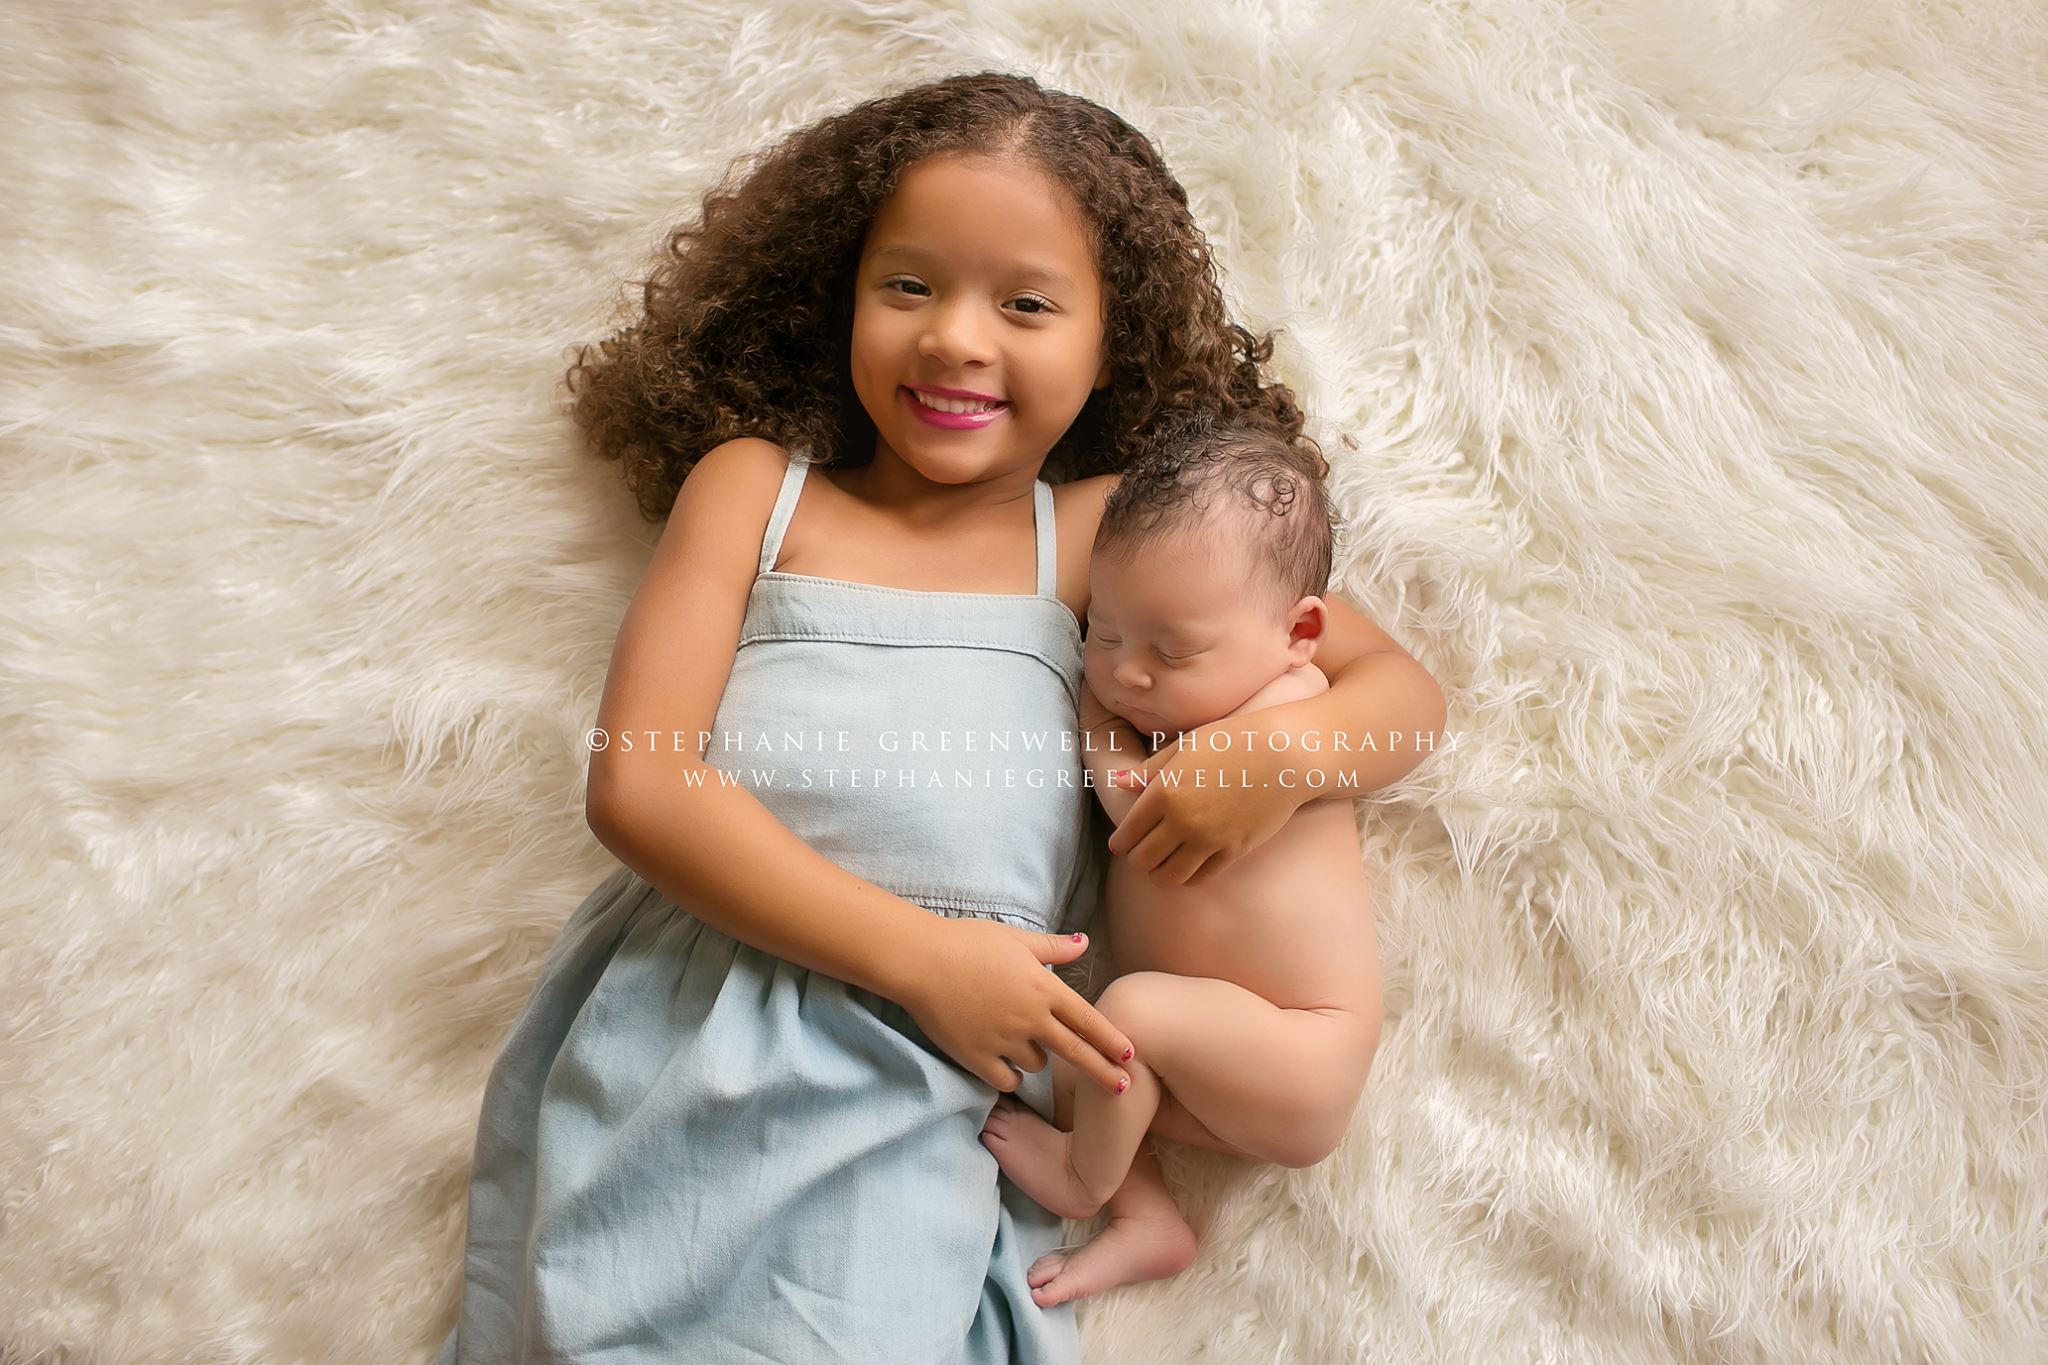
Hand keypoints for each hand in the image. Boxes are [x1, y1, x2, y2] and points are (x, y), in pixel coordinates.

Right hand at [898, 918, 1134, 1098]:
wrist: (920, 961)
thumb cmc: (968, 943)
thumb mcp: (1016, 939)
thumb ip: (1053, 948)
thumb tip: (1084, 942)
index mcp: (1043, 988)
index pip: (1088, 1021)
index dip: (1112, 1040)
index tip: (1131, 1055)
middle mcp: (1031, 1018)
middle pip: (1076, 1053)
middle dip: (1104, 1073)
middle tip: (1124, 1088)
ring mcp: (1005, 1041)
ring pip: (1037, 1064)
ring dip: (1038, 1059)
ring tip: (1023, 1043)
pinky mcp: (978, 1058)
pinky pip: (1006, 1080)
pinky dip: (1010, 1076)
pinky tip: (1006, 1066)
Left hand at [1106, 728, 1303, 885]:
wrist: (1284, 754)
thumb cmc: (1233, 741)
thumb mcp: (1185, 746)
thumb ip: (1150, 770)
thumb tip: (1119, 781)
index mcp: (1165, 792)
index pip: (1129, 832)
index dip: (1120, 842)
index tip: (1120, 844)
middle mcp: (1183, 820)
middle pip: (1143, 859)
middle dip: (1137, 859)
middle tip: (1140, 853)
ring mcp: (1209, 839)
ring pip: (1169, 876)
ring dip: (1159, 873)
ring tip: (1161, 864)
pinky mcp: (1233, 851)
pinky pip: (1200, 877)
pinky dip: (1188, 876)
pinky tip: (1187, 865)